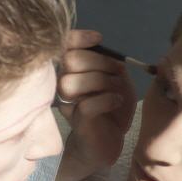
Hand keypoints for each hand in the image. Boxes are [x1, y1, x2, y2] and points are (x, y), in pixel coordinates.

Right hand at [58, 30, 136, 170]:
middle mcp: (63, 85)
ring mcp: (69, 105)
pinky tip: (117, 101)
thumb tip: (113, 55)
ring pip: (70, 83)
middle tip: (117, 71)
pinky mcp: (78, 123)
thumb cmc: (111, 110)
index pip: (63, 46)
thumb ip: (113, 66)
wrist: (109, 142)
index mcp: (72, 71)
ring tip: (117, 89)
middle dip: (98, 61)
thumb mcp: (117, 82)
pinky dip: (106, 99)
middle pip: (69, 61)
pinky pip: (86, 105)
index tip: (98, 39)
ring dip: (100, 80)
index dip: (79, 38)